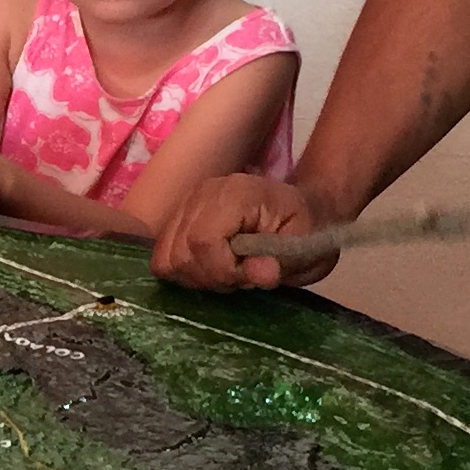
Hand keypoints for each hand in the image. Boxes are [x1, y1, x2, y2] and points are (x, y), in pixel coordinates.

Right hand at [151, 174, 330, 291]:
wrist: (299, 209)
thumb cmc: (306, 228)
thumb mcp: (307, 248)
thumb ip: (283, 262)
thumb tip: (261, 273)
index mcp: (236, 193)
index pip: (203, 241)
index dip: (223, 270)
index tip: (250, 276)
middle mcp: (202, 193)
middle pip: (180, 253)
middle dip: (211, 277)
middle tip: (241, 276)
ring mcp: (186, 204)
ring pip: (166, 258)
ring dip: (196, 277)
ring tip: (227, 272)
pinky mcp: (178, 218)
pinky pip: (162, 256)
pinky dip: (184, 271)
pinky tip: (212, 268)